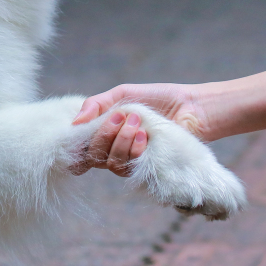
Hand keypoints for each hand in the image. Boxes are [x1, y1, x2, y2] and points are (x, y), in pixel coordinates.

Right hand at [70, 83, 210, 175]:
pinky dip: (133, 150)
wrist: (191, 108)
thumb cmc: (158, 99)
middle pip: (91, 155)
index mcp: (105, 133)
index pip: (80, 147)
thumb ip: (95, 104)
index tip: (81, 129)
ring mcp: (130, 161)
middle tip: (122, 115)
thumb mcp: (122, 94)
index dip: (74, 144)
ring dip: (120, 141)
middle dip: (103, 134)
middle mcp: (113, 150)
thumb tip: (74, 123)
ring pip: (109, 163)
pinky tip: (145, 136)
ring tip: (137, 123)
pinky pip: (128, 168)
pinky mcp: (145, 171)